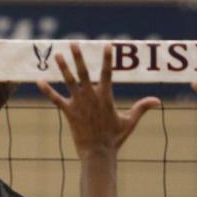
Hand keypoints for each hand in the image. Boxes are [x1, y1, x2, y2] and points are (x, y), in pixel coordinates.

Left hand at [39, 43, 159, 155]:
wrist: (98, 153)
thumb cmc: (115, 139)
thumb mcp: (129, 122)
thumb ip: (142, 108)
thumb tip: (157, 101)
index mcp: (106, 97)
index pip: (107, 73)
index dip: (108, 58)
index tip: (107, 45)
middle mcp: (91, 97)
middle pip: (83, 72)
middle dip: (78, 57)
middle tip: (73, 43)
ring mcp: (78, 104)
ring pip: (69, 82)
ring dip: (63, 68)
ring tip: (57, 55)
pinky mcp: (69, 113)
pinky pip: (56, 99)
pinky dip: (48, 90)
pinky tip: (39, 81)